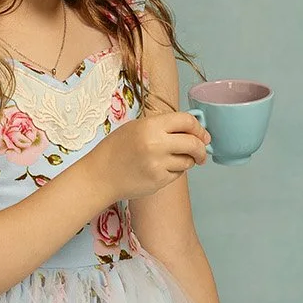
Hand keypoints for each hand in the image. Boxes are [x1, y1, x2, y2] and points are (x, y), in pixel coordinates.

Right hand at [85, 107, 209, 201]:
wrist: (100, 176)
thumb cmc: (116, 149)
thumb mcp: (136, 127)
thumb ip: (163, 126)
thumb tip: (192, 130)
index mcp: (150, 126)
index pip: (186, 121)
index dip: (198, 127)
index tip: (202, 134)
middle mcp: (156, 144)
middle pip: (193, 143)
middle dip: (201, 148)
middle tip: (201, 151)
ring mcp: (158, 164)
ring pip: (188, 161)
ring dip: (187, 160)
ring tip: (173, 159)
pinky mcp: (158, 181)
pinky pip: (178, 174)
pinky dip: (175, 171)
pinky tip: (161, 169)